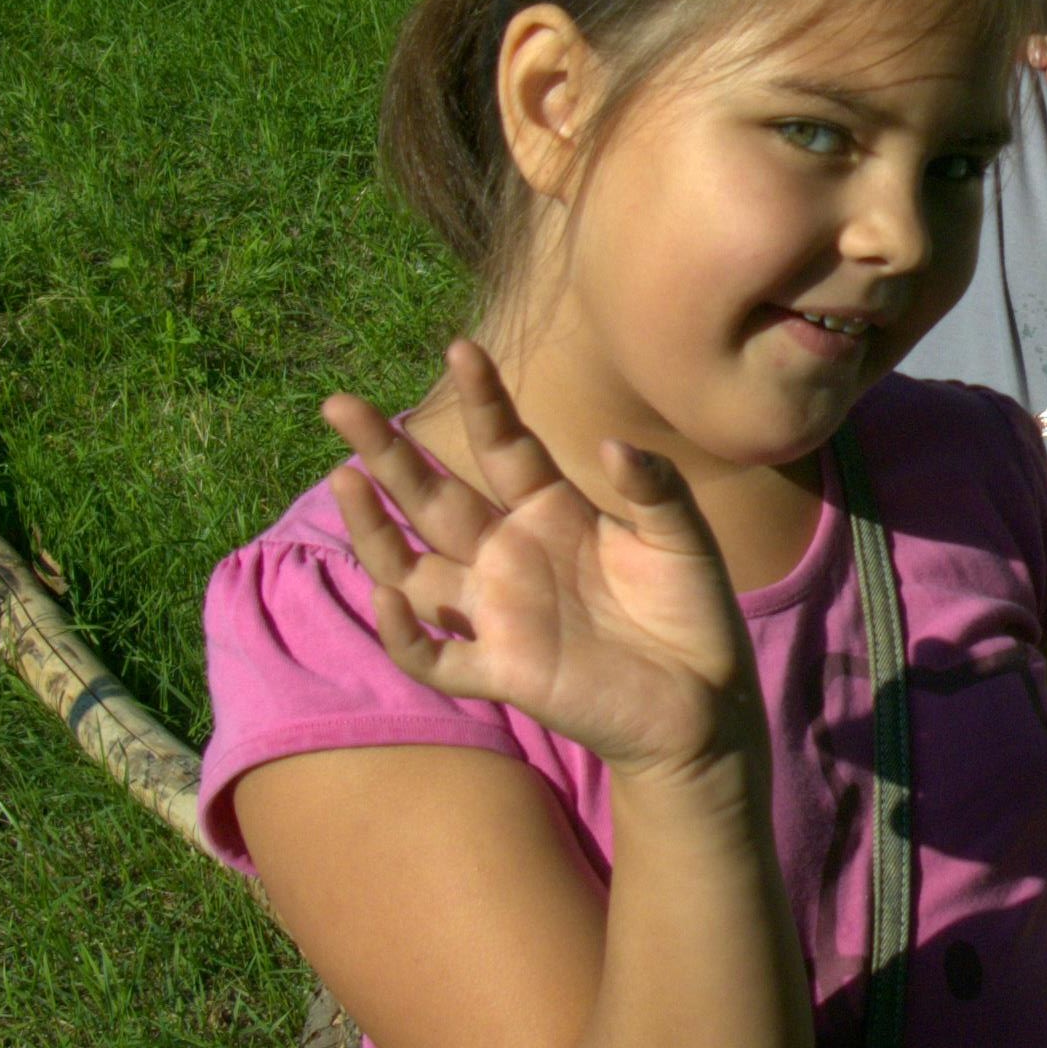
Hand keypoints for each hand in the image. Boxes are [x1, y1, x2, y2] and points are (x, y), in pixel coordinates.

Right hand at [324, 343, 769, 793]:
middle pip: (435, 497)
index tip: (460, 348)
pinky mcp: (505, 672)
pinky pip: (434, 656)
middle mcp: (513, 556)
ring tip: (344, 481)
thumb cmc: (691, 611)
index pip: (503, 446)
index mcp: (553, 511)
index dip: (482, 400)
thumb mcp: (681, 537)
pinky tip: (390, 598)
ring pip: (414, 570)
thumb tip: (613, 444)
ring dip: (375, 531)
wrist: (704, 699)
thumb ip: (654, 488)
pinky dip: (405, 634)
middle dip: (388, 453)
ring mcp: (501, 614)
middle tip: (341, 405)